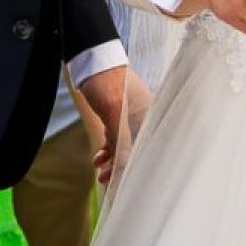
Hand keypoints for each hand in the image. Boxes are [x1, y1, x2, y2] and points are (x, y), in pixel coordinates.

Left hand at [80, 66, 151, 182]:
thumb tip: (125, 169)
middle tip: (114, 185)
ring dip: (114, 163)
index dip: (147, 166)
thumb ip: (121, 141)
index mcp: (151, 115)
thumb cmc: (107, 82)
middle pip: (140, 150)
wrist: (91, 60)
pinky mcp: (117, 116)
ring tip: (101, 176)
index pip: (154, 147)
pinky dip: (107, 151)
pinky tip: (97, 160)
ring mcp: (131, 117)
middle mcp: (145, 117)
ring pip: (126, 147)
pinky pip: (116, 140)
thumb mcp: (113, 113)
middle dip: (127, 169)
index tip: (139, 184)